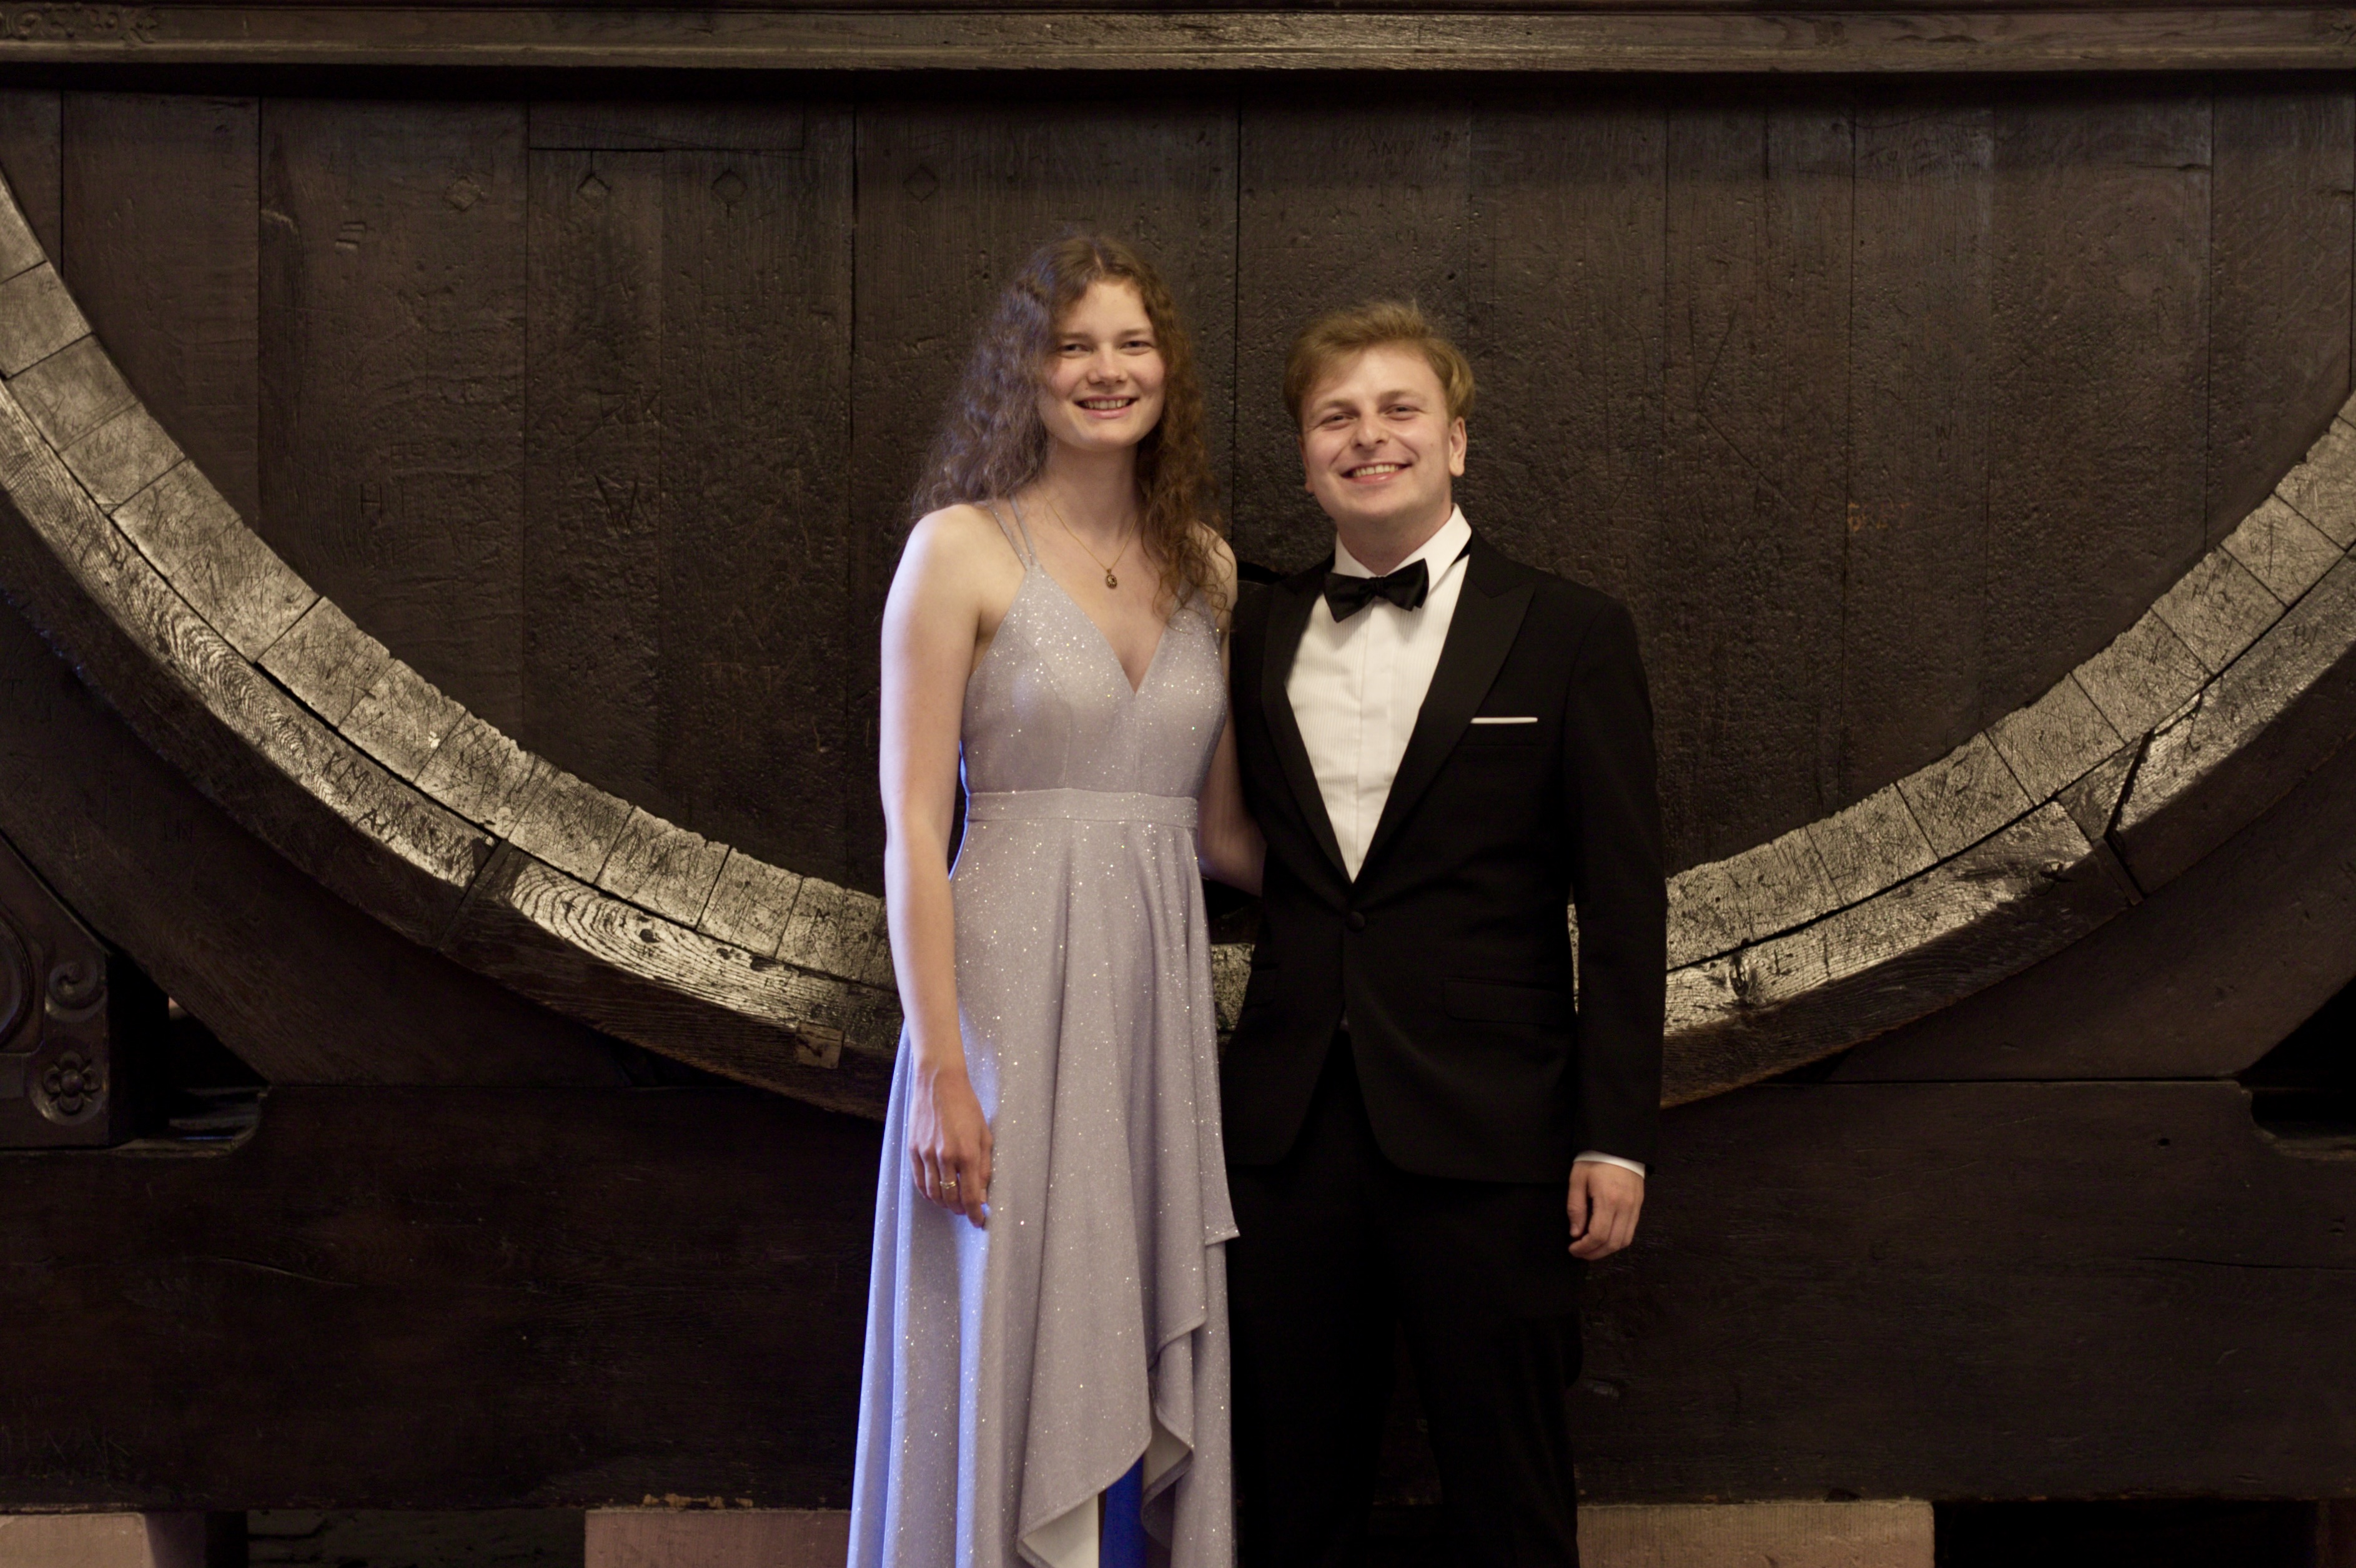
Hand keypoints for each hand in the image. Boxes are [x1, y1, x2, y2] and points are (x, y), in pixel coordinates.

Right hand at [908, 1059, 992, 1228]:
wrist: (939, 1083)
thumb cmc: (967, 1107)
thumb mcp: (985, 1135)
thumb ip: (984, 1167)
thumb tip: (983, 1195)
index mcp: (967, 1153)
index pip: (971, 1197)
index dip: (975, 1214)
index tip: (979, 1221)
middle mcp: (946, 1157)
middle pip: (951, 1199)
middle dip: (960, 1209)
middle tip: (966, 1210)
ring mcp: (927, 1154)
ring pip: (933, 1193)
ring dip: (944, 1203)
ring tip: (952, 1203)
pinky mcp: (914, 1150)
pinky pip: (919, 1181)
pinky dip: (928, 1192)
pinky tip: (936, 1192)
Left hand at [1567, 1160, 1642, 1259]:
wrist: (1620, 1145)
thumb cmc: (1594, 1160)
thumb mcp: (1578, 1179)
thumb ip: (1576, 1207)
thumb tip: (1576, 1233)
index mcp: (1608, 1199)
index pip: (1599, 1235)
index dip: (1585, 1247)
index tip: (1573, 1248)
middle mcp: (1625, 1207)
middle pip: (1613, 1243)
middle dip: (1595, 1253)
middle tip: (1580, 1253)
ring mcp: (1635, 1207)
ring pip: (1625, 1241)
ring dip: (1607, 1250)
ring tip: (1591, 1249)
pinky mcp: (1639, 1206)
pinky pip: (1631, 1232)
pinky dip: (1617, 1241)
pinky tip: (1604, 1239)